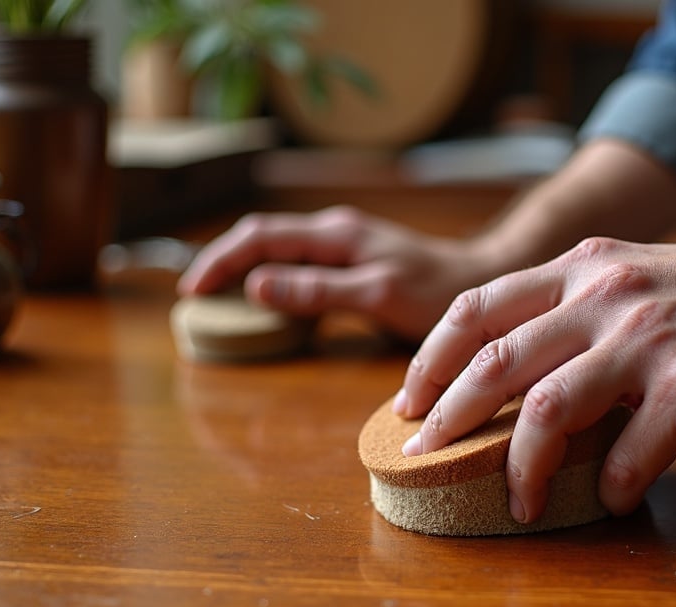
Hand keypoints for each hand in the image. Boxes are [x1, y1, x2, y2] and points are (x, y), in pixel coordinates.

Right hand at [177, 206, 504, 342]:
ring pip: (278, 251)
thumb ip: (317, 290)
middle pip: (261, 238)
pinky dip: (273, 282)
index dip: (220, 260)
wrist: (482, 283)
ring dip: (244, 270)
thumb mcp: (376, 293)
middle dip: (223, 262)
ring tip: (219, 301)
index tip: (192, 291)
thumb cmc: (436, 291)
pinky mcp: (353, 263)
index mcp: (335, 233)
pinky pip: (299, 266)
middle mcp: (334, 232)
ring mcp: (343, 246)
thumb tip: (254, 284)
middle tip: (195, 298)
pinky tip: (267, 304)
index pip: (259, 236)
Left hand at [394, 232, 675, 522]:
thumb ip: (583, 312)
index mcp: (584, 269)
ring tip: (518, 503)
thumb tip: (530, 382)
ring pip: (547, 410)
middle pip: (494, 362)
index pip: (477, 307)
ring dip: (521, 469)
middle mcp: (605, 298)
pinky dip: (614, 485)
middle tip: (421, 456)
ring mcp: (647, 341)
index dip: (430, 358)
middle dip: (446, 418)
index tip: (409, 400)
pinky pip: (631, 453)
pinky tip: (614, 498)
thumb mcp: (642, 275)